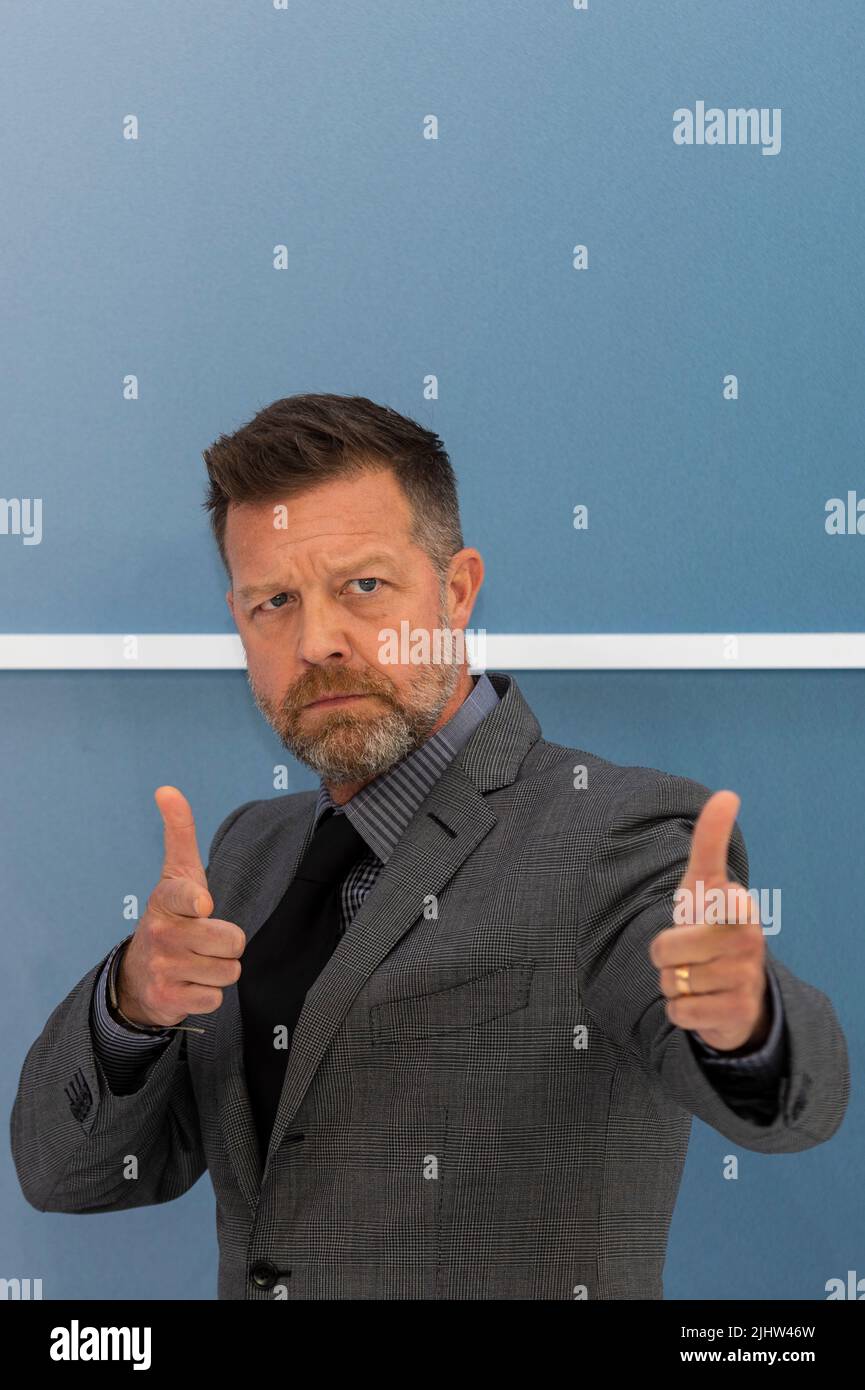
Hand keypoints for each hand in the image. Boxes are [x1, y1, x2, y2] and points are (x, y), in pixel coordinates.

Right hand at [115, 787, 245, 1027]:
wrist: (138, 975)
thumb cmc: (172, 916)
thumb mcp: (177, 874)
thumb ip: (179, 832)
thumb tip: (167, 789)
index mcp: (166, 900)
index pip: (183, 897)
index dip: (196, 901)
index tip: (203, 904)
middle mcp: (162, 933)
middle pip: (232, 940)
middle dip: (230, 943)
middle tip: (208, 940)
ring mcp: (163, 968)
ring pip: (229, 972)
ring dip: (221, 970)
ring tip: (200, 961)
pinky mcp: (168, 1000)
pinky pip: (216, 998)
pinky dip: (209, 995)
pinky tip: (191, 984)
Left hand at [648, 790, 767, 1051]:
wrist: (737, 990)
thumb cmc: (712, 926)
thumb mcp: (704, 884)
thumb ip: (710, 841)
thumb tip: (728, 793)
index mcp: (738, 905)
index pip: (720, 900)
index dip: (718, 907)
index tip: (727, 902)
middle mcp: (748, 940)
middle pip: (663, 948)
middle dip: (662, 956)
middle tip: (685, 954)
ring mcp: (746, 977)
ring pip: (670, 981)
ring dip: (673, 983)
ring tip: (697, 976)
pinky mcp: (736, 1012)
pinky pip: (679, 1011)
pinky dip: (680, 1010)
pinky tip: (702, 1002)